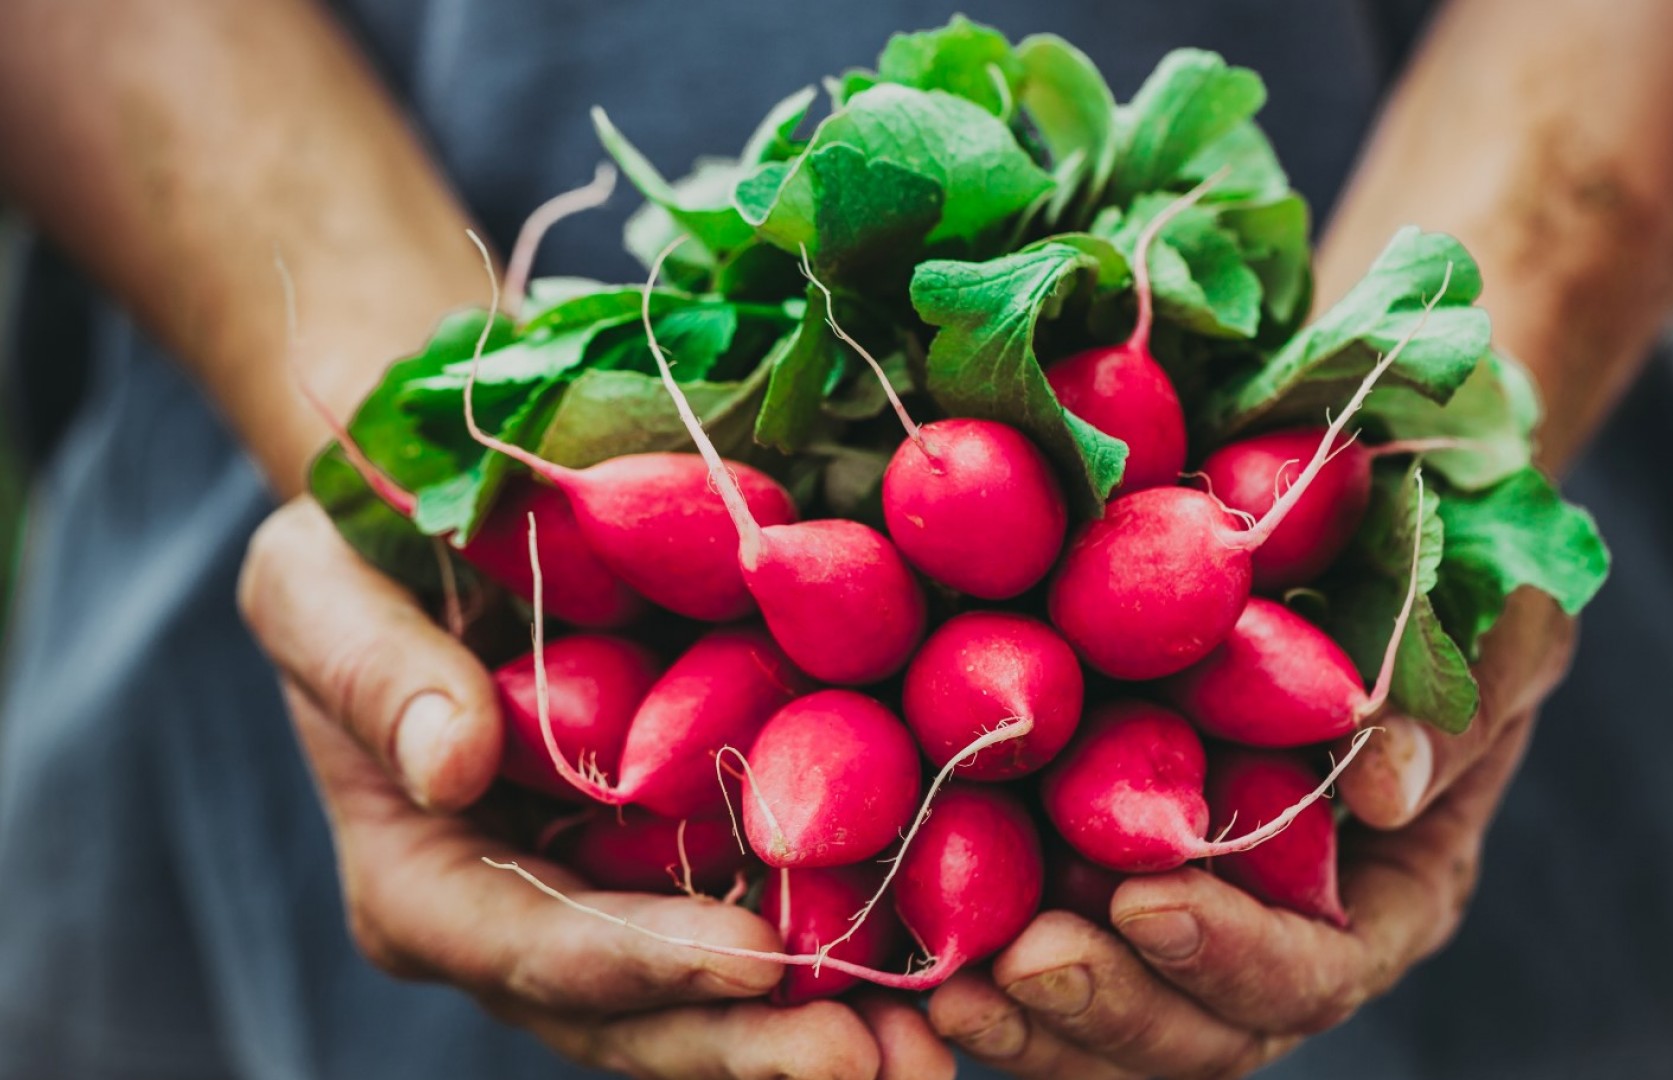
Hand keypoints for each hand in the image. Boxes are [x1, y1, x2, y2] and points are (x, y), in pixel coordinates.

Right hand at [239, 498, 954, 1079]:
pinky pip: (767, 915)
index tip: (753, 965)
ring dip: (818, 1029)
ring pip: (713, 996)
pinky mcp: (687, 856)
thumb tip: (450, 764)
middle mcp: (523, 919)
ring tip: (930, 1050)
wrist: (447, 520)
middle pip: (635, 1012)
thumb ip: (369, 671)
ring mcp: (612, 899)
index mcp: (424, 880)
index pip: (529, 946)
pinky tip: (937, 963)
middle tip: (873, 1065)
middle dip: (750, 1046)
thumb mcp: (317, 584)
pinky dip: (846, 946)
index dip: (637, 963)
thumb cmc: (359, 550)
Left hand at [926, 590, 1574, 1078]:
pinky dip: (989, 974)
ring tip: (949, 990)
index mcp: (1388, 900)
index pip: (1312, 972)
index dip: (1231, 953)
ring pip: (1116, 1033)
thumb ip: (1462, 704)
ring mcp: (1195, 935)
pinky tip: (918, 957)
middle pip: (1204, 1034)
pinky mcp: (1104, 897)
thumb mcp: (1497, 625)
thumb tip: (1386, 786)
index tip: (1145, 899)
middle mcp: (1288, 944)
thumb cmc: (1453, 587)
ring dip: (1035, 1025)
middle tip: (1025, 965)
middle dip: (1113, 1007)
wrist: (1366, 559)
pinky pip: (1048, 969)